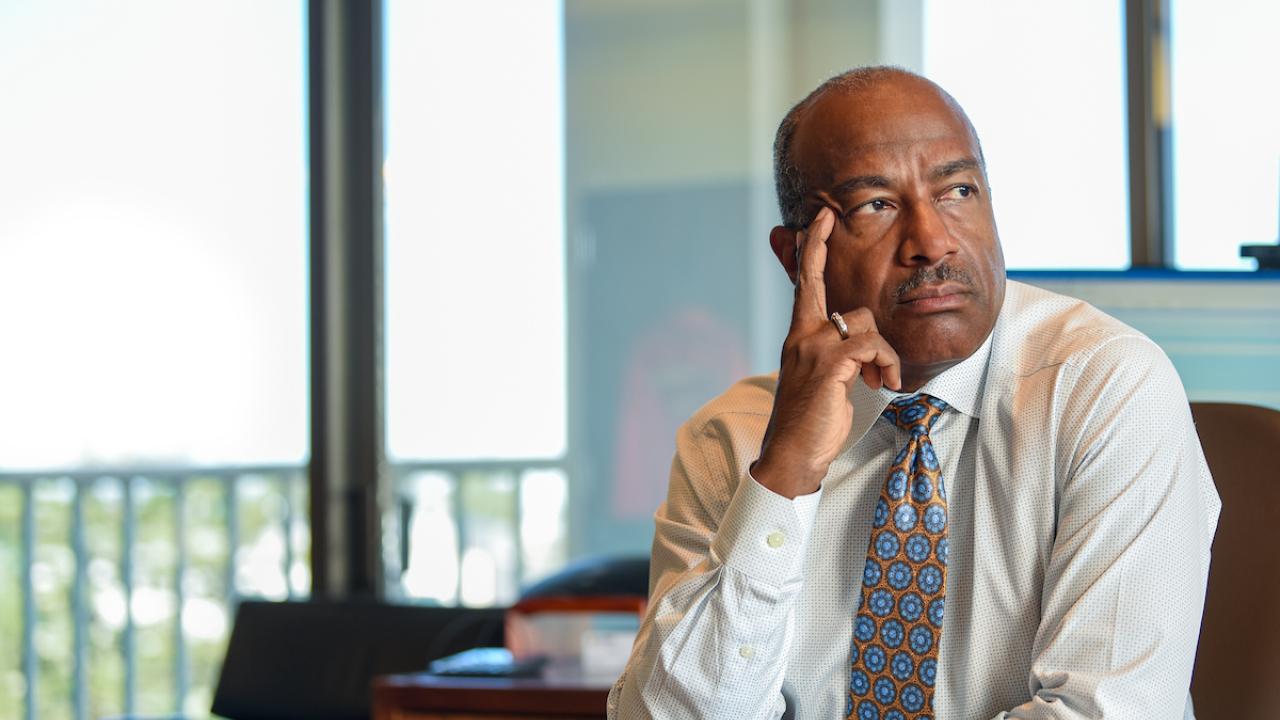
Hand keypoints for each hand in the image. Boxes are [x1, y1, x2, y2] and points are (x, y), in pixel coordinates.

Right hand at [752, 207, 901, 497]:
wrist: (792, 453)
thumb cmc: (810, 421)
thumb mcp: (825, 380)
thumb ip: (838, 355)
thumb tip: (864, 347)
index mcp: (798, 336)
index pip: (805, 284)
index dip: (812, 249)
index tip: (819, 220)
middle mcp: (802, 335)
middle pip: (835, 296)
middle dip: (838, 276)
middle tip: (835, 239)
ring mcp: (813, 347)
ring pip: (865, 323)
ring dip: (884, 353)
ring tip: (881, 381)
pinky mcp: (829, 364)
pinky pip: (872, 345)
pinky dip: (887, 363)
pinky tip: (884, 383)